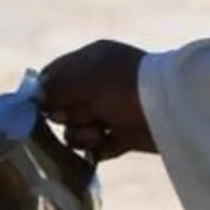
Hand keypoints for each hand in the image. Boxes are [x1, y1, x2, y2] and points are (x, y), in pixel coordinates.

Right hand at [37, 41, 155, 158]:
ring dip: (84, 134)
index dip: (46, 92)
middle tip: (85, 113)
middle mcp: (99, 84)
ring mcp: (111, 111)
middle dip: (68, 115)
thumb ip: (57, 86)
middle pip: (63, 106)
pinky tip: (105, 143)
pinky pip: (98, 147)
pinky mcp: (123, 136)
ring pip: (78, 129)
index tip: (43, 106)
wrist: (171, 109)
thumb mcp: (86, 78)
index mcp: (91, 61)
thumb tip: (38, 96)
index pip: (55, 74)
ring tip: (100, 131)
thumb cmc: (125, 86)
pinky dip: (98, 148)